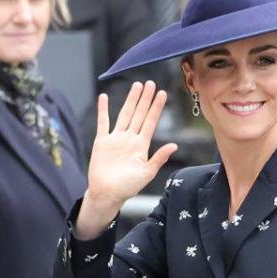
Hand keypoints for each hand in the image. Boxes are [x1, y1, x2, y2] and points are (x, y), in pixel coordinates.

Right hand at [76, 82, 178, 238]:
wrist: (107, 194)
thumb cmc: (127, 188)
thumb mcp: (147, 173)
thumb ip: (159, 158)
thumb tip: (174, 145)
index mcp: (141, 145)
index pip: (151, 122)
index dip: (156, 108)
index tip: (162, 94)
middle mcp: (130, 139)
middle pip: (139, 114)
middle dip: (145, 99)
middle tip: (150, 83)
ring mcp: (116, 139)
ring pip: (124, 114)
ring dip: (130, 100)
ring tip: (136, 86)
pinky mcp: (102, 142)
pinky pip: (103, 123)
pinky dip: (103, 110)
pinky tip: (105, 98)